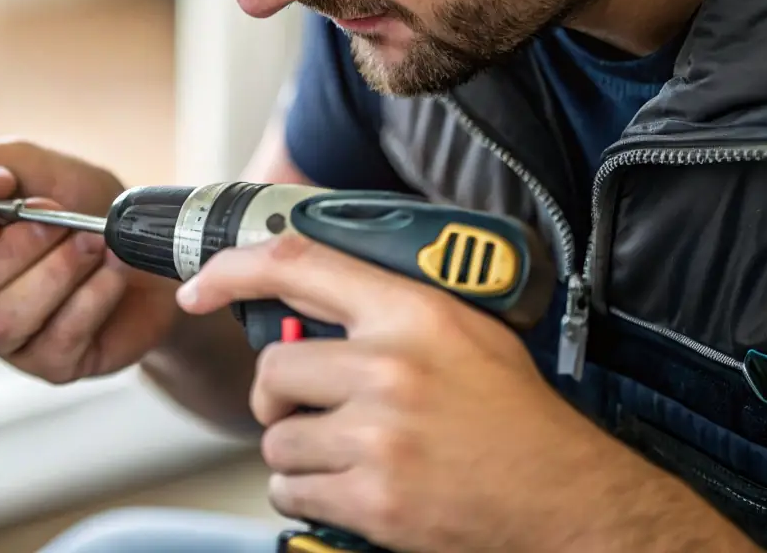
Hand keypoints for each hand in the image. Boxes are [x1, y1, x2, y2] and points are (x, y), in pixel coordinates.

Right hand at [0, 139, 181, 383]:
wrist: (153, 250)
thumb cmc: (87, 206)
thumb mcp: (34, 167)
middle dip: (17, 249)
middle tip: (56, 218)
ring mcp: (10, 339)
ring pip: (3, 321)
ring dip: (55, 273)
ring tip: (92, 242)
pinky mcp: (53, 365)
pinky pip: (56, 338)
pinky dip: (91, 297)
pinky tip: (111, 272)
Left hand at [176, 233, 748, 551]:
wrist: (569, 502)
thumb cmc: (516, 416)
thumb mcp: (463, 332)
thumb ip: (385, 309)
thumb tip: (303, 301)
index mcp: (412, 313)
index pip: (296, 263)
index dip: (232, 270)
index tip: (198, 288)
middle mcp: (390, 368)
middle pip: (275, 368)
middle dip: (280, 395)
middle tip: (312, 408)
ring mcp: (380, 437)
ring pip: (276, 437)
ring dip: (296, 450)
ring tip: (346, 453)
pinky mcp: (375, 500)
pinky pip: (289, 489)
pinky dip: (306, 492)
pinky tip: (349, 487)